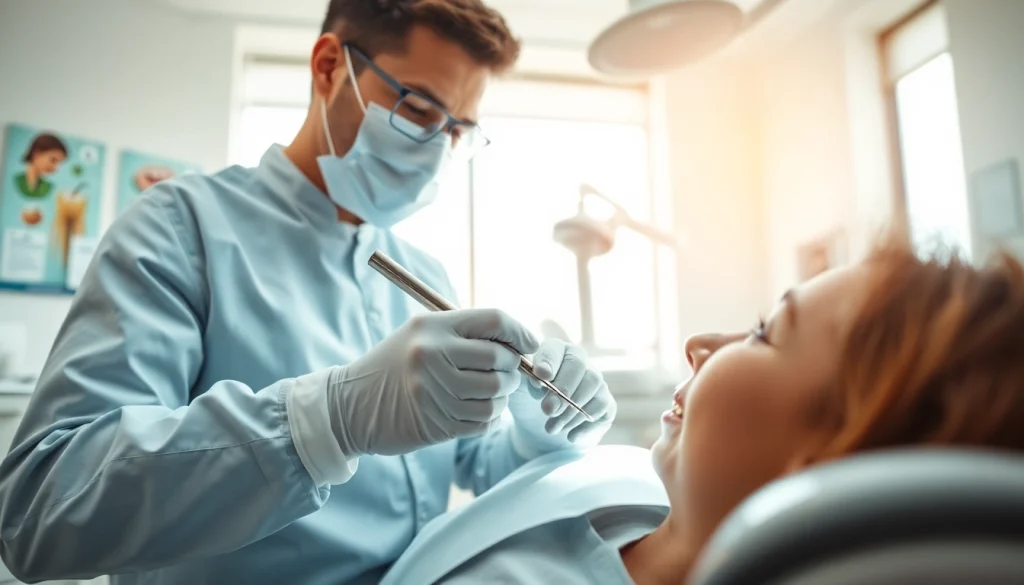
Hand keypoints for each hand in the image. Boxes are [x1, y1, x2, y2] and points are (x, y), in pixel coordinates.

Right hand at [328, 309, 538, 455]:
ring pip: (495, 394)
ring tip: (490, 393)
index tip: (530, 344)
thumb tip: (521, 342)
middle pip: (500, 359)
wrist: (351, 405)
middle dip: (512, 369)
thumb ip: (466, 334)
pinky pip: (483, 421)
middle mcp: (432, 354)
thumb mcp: (422, 335)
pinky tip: (477, 410)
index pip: (494, 320)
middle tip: (507, 373)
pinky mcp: (435, 422)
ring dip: (502, 397)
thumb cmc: (395, 365)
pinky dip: (489, 418)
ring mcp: (433, 390)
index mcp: (433, 326)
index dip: (520, 332)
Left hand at [509, 339, 615, 457]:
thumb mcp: (519, 388)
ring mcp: (595, 381)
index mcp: (555, 352)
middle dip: (562, 389)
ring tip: (551, 428)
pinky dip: (584, 423)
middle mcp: (579, 361)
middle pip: (578, 365)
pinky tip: (569, 435)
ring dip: (571, 410)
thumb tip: (536, 378)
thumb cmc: (528, 400)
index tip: (540, 375)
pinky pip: (601, 407)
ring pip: (591, 385)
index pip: (555, 348)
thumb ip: (524, 378)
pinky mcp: (605, 403)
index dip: (549, 361)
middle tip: (547, 410)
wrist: (539, 427)